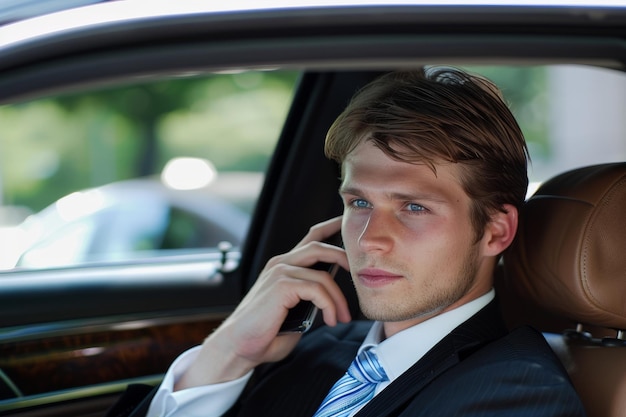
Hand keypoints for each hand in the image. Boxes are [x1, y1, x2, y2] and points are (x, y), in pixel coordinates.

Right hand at [175, 216, 350, 389]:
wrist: (237, 347)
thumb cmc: (263, 335)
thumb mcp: (294, 313)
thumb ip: (309, 301)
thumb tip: (331, 300)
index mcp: (282, 267)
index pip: (309, 238)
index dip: (330, 227)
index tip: (346, 223)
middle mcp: (280, 264)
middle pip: (319, 246)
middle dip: (344, 257)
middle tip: (359, 276)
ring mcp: (280, 272)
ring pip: (323, 275)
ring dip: (339, 299)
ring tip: (342, 318)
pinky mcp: (281, 285)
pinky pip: (317, 289)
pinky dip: (330, 306)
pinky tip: (330, 320)